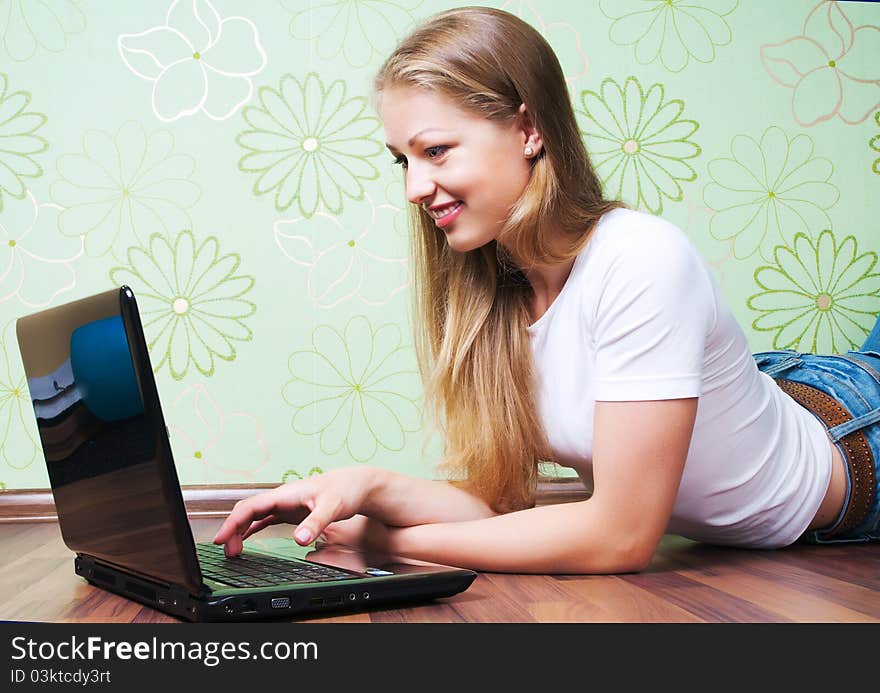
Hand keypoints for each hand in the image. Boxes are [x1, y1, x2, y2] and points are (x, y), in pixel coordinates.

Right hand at [212, 466, 379, 556]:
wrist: (357, 484)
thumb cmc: (345, 490)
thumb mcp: (332, 507)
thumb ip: (315, 523)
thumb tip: (300, 540)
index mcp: (285, 494)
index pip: (250, 507)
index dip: (232, 522)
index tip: (220, 539)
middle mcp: (281, 498)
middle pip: (247, 511)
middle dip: (232, 529)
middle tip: (227, 552)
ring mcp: (285, 504)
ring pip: (254, 516)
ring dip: (240, 531)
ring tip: (232, 551)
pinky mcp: (291, 511)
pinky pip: (265, 519)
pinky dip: (252, 529)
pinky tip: (246, 540)